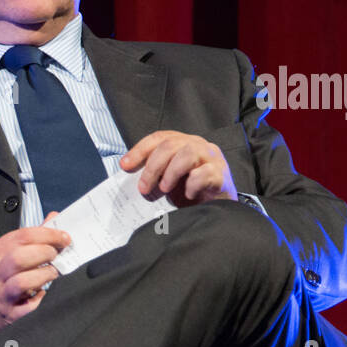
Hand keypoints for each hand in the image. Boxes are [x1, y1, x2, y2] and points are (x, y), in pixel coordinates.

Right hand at [0, 212, 69, 332]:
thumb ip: (29, 238)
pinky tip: (43, 294)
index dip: (47, 234)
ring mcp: (1, 295)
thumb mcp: (6, 254)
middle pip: (19, 257)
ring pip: (22, 282)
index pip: (20, 237)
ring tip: (53, 272)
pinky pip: (28, 308)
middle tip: (57, 255)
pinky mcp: (10, 314)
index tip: (63, 238)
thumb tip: (53, 219)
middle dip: (45, 253)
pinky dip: (40, 300)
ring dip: (44, 275)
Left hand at [120, 130, 236, 206]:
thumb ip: (154, 173)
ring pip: (187, 154)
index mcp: (183, 143)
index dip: (140, 150)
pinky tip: (188, 195)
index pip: (159, 138)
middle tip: (143, 187)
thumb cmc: (191, 191)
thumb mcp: (168, 180)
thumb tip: (131, 177)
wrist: (219, 208)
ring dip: (171, 173)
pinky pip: (204, 174)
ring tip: (165, 189)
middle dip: (152, 167)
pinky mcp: (221, 174)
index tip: (125, 166)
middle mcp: (198, 145)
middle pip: (170, 145)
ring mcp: (212, 158)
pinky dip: (192, 184)